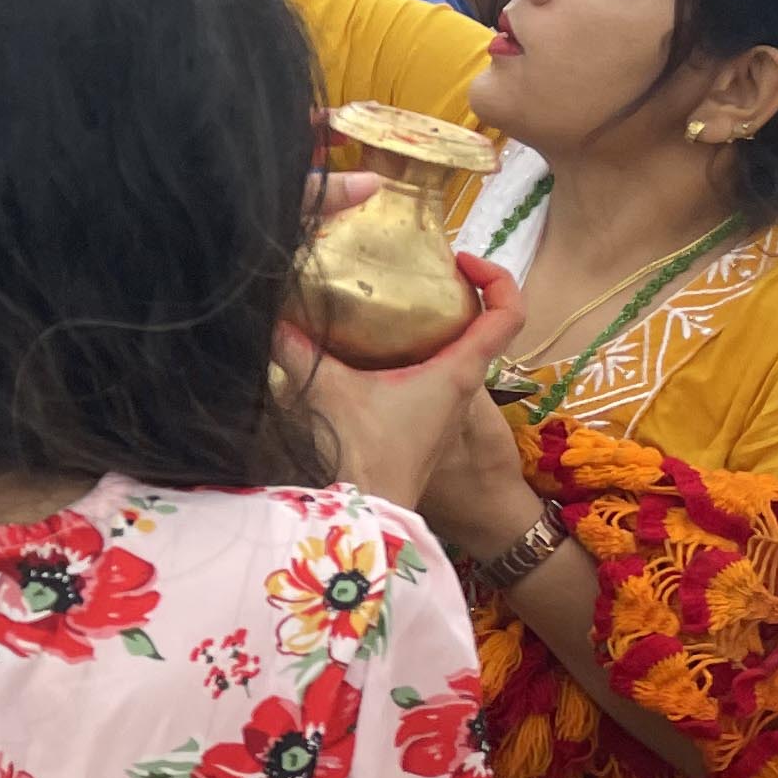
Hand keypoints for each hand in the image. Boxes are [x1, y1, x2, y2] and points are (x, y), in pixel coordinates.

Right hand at [284, 258, 527, 526]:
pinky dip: (419, 355)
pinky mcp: (427, 426)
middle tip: (419, 277)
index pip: (509, 314)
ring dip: (437, 328)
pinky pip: (436, 376)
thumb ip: (298, 349)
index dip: (497, 278)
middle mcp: (463, 387)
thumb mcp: (329, 391)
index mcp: (458, 370)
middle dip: (458, 295)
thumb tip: (268, 317)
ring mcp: (448, 410)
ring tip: (392, 311)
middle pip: (485, 328)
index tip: (460, 261)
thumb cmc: (367, 454)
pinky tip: (374, 355)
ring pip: (459, 354)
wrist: (369, 517)